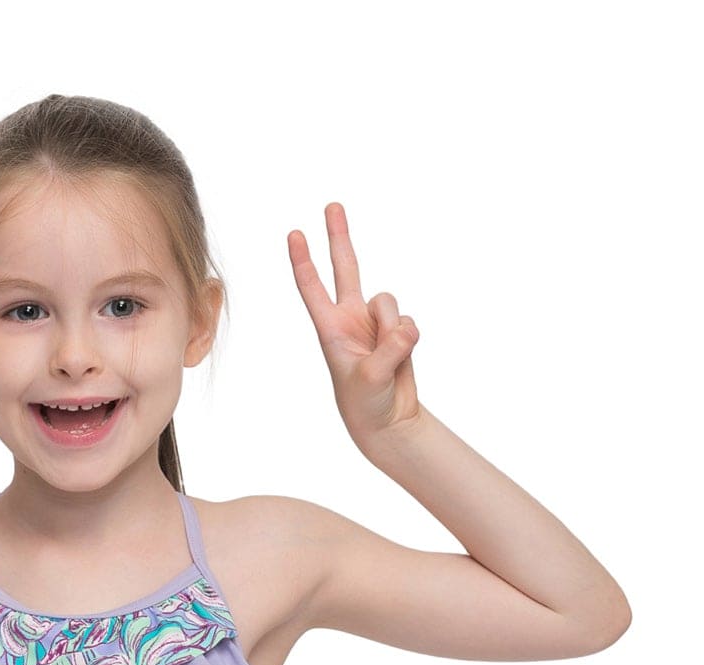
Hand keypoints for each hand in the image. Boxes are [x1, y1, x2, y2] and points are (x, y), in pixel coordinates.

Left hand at [288, 202, 420, 445]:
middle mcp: (351, 318)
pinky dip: (407, 340)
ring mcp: (375, 322)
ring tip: (386, 357)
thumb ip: (388, 350)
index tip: (294, 234)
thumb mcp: (370, 379)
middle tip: (331, 205)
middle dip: (339, 236)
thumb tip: (406, 326)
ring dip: (392, 328)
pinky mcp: (398, 328)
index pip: (313, 289)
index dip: (304, 262)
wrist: (388, 420)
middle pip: (346, 267)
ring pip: (389, 301)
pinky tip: (400, 358)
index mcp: (330, 329)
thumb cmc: (366, 404)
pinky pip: (409, 321)